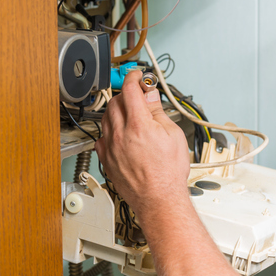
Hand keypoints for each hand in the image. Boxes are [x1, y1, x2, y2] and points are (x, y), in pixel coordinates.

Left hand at [95, 72, 190, 223]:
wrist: (158, 199)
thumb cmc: (168, 173)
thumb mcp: (173, 135)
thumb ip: (158, 112)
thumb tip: (150, 96)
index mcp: (138, 125)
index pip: (130, 90)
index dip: (134, 78)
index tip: (138, 76)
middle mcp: (120, 134)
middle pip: (116, 101)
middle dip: (126, 94)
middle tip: (138, 96)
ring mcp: (110, 147)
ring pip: (106, 117)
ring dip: (117, 110)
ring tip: (131, 115)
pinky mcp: (106, 159)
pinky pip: (101, 137)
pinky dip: (110, 130)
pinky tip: (121, 134)